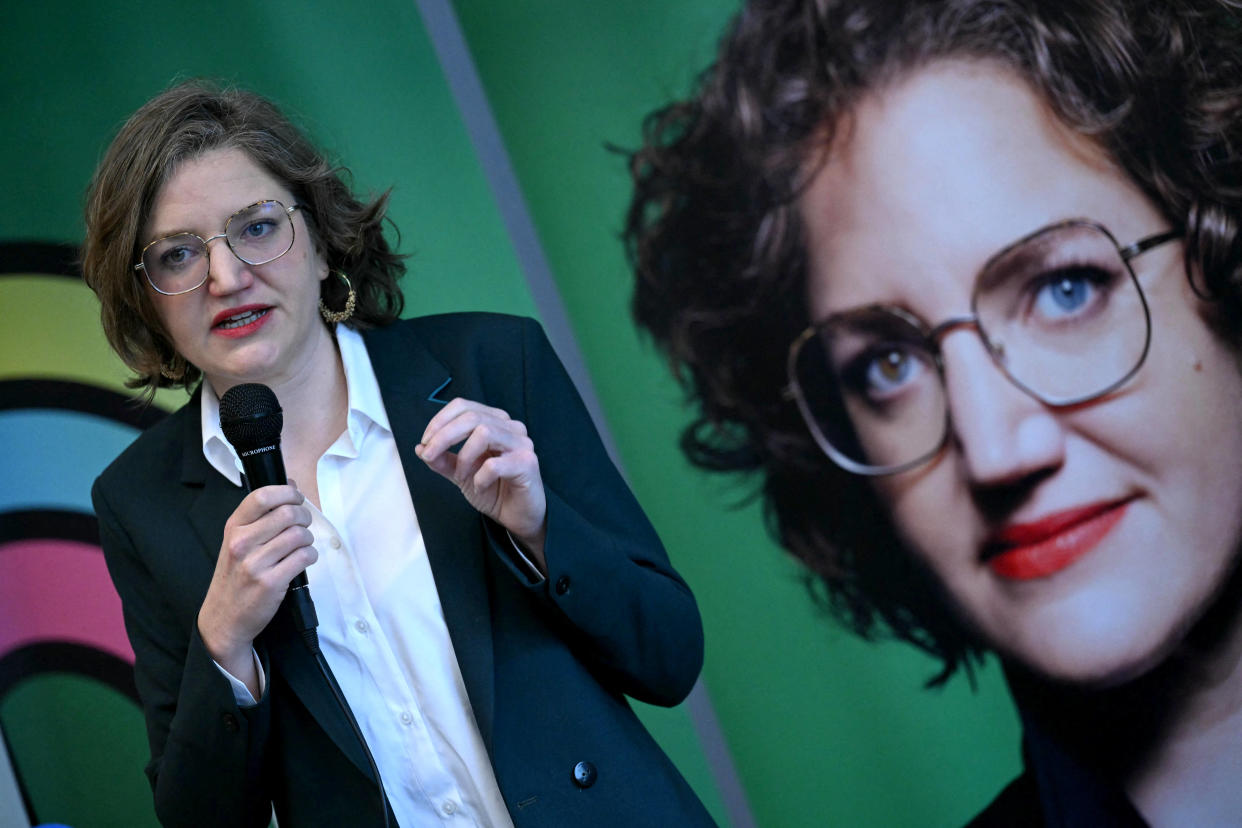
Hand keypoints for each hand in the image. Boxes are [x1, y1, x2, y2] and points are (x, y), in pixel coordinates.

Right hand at [197, 482, 315, 693]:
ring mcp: (255, 564)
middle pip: (288, 513)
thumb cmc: (234, 577)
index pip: (262, 496)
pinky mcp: (271, 583)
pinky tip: (303, 560)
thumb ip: (261, 515)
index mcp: (233, 528)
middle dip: (304, 516)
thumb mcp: (237, 542)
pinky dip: (310, 556)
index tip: (296, 499)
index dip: (287, 493)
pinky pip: (304, 557)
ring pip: (299, 535)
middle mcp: (241, 543)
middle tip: (304, 525)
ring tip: (301, 546)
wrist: (224, 619)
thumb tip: (291, 485)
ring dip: (308, 538)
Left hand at [415, 398, 547, 560]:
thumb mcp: (460, 474)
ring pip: (484, 432)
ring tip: (461, 476)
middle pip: (472, 416)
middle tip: (430, 456)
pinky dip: (479, 477)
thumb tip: (420, 448)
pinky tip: (478, 487)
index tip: (425, 443)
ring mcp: (521, 443)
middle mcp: (510, 427)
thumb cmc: (494, 490)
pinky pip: (494, 464)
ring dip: (463, 456)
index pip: (464, 406)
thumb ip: (442, 460)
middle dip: (444, 436)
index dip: (439, 421)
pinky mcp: (527, 463)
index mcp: (495, 422)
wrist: (518, 517)